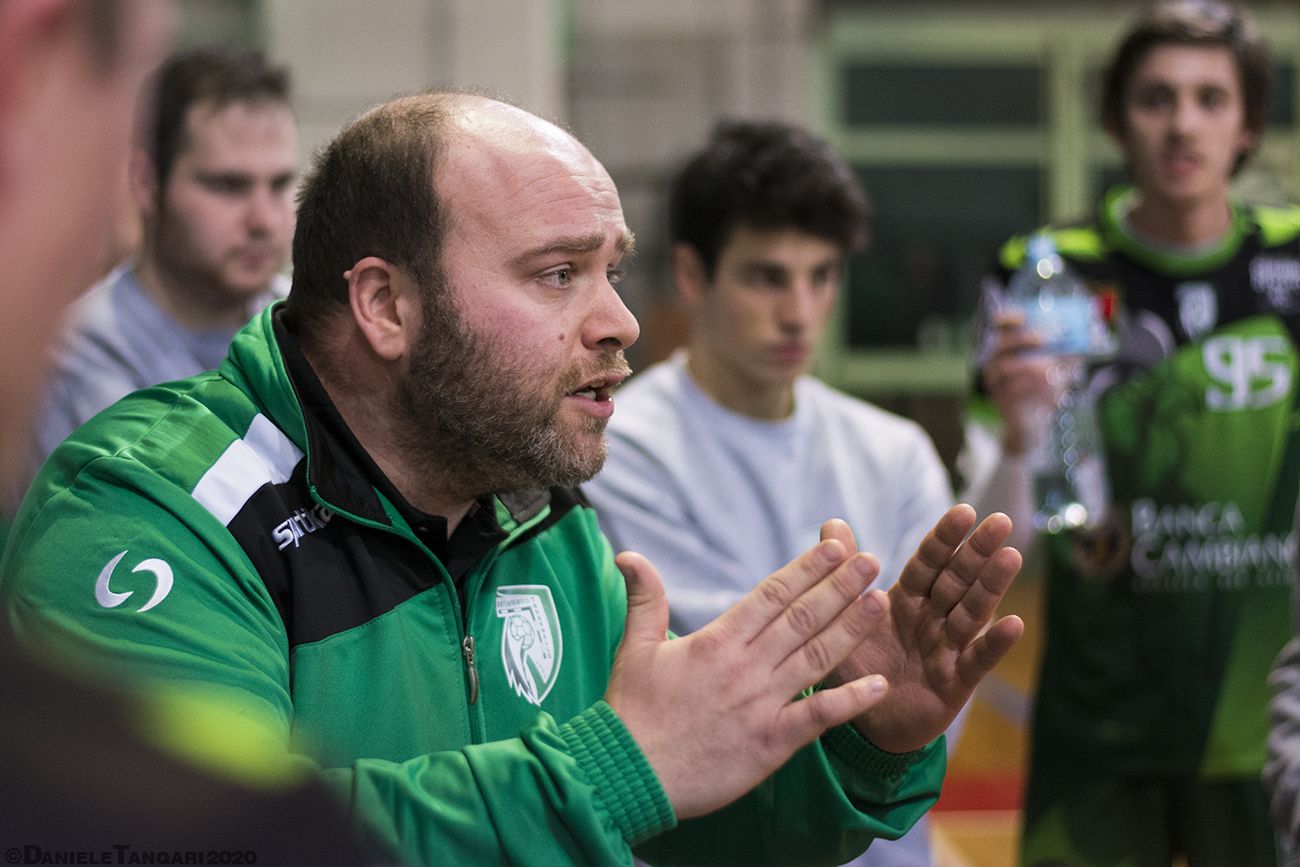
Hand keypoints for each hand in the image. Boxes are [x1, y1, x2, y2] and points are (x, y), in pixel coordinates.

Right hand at [605, 538, 893, 818]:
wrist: (628, 775)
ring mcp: (761, 705)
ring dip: (851, 629)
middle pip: (802, 618)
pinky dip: (851, 701)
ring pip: (815, 658)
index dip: (806, 569)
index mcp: (716, 641)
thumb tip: (628, 554)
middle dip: (840, 587)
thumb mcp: (635, 648)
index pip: (771, 595)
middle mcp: (745, 667)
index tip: (836, 547)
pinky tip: (880, 685)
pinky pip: (818, 718)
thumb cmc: (631, 712)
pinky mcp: (770, 744)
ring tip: (880, 601)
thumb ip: (644, 599)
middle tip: (871, 560)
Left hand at [822, 505, 1023, 753]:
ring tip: (1011, 557)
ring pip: (972, 613)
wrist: (863, 724)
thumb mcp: (843, 618)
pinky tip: (1014, 623)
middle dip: (978, 551)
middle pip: (958, 580)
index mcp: (906, 600)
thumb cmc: (858, 665)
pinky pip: (976, 660)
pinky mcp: (955, 683)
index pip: (928, 563)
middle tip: (1001, 521)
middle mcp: (932, 619)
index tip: (965, 510)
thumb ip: (844, 574)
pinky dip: (994, 644)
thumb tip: (832, 523)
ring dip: (992, 586)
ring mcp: (947, 649)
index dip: (945, 538)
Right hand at [982, 309, 1059, 454]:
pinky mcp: (1001, 401)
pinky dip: (1031, 386)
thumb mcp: (1058, 372)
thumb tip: (1087, 341)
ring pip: (1006, 367)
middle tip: (1044, 339)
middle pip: (1000, 345)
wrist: (1031, 427)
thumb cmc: (1043, 394)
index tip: (1023, 316)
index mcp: (1008, 351)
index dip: (1008, 318)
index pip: (999, 328)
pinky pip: (1012, 389)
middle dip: (1022, 339)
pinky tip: (1047, 388)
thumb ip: (1068, 356)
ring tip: (1050, 369)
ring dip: (1030, 364)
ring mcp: (995, 384)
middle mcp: (995, 364)